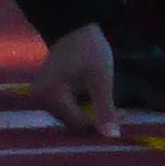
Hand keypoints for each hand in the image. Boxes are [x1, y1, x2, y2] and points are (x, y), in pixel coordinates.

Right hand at [39, 20, 122, 138]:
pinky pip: (67, 109)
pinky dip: (83, 108)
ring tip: (111, 106)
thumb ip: (105, 109)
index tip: (124, 114)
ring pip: (70, 117)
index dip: (101, 122)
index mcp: (50, 95)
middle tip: (120, 111)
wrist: (74, 29)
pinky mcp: (46, 93)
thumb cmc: (89, 51)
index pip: (78, 122)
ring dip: (91, 115)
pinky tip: (96, 100)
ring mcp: (41, 96)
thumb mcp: (101, 80)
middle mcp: (40, 99)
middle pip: (72, 122)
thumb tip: (112, 137)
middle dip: (96, 120)